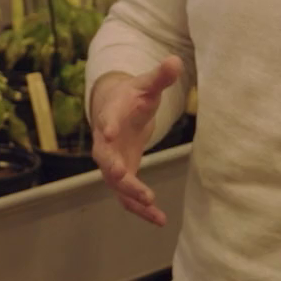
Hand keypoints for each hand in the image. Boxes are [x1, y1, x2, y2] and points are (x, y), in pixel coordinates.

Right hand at [91, 57, 182, 226]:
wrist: (116, 110)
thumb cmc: (132, 96)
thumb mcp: (146, 85)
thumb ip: (160, 77)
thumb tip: (175, 61)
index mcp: (110, 116)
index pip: (106, 120)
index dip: (107, 125)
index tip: (108, 131)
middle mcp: (105, 143)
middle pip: (105, 159)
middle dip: (114, 169)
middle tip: (124, 176)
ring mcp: (111, 163)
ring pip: (116, 184)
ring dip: (132, 196)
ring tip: (152, 206)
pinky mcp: (122, 177)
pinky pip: (128, 197)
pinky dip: (142, 209)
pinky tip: (160, 219)